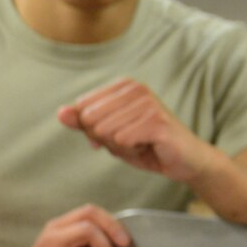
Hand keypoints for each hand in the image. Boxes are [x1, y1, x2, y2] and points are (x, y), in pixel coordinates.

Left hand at [57, 78, 220, 183]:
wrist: (185, 161)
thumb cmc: (145, 145)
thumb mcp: (107, 134)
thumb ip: (82, 122)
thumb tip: (61, 113)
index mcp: (122, 86)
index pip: (82, 109)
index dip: (93, 130)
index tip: (117, 133)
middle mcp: (135, 88)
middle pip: (90, 120)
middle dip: (106, 139)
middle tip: (131, 141)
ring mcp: (147, 102)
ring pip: (105, 131)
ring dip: (120, 147)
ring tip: (141, 144)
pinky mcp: (156, 121)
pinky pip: (121, 140)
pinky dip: (131, 151)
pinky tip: (149, 147)